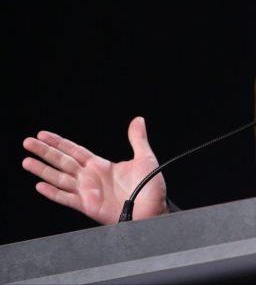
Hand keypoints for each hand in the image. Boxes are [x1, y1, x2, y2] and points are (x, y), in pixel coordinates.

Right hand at [22, 116, 167, 223]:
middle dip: (45, 152)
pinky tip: (40, 186)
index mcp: (101, 165)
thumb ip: (138, 139)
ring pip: (59, 178)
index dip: (59, 142)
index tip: (43, 134)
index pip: (75, 151)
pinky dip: (53, 193)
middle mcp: (91, 177)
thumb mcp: (145, 158)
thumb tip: (138, 120)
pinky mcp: (88, 206)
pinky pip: (67, 198)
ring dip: (43, 170)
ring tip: (27, 161)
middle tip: (28, 142)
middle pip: (62, 161)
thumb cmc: (152, 187)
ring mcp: (88, 192)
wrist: (154, 209)